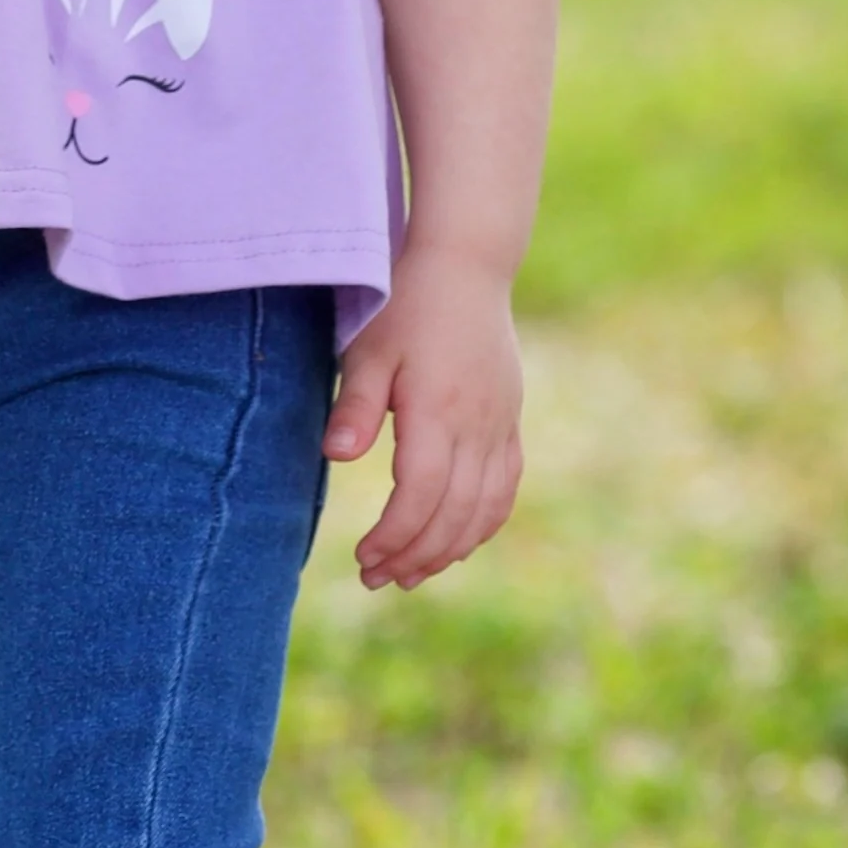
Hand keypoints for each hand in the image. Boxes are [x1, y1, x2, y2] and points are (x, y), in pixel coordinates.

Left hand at [323, 249, 525, 591]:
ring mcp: (501, 425)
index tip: (362, 559)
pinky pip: (506, 488)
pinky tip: (456, 542)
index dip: (393, 537)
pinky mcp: (510, 422)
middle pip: (454, 514)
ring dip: (448, 549)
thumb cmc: (406, 307)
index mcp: (439, 410)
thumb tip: (337, 458)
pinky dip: (483, 524)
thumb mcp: (367, 350)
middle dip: (415, 556)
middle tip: (375, 580)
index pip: (421, 496)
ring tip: (411, 574)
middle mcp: (478, 425)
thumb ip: (355, 406)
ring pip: (485, 509)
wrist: (466, 268)